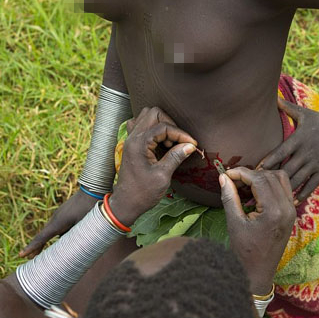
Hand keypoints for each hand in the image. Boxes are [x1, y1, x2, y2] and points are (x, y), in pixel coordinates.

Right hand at [19, 189, 97, 257]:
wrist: (92, 189)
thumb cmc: (89, 208)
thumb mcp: (84, 225)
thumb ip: (76, 237)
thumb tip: (70, 249)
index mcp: (58, 222)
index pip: (42, 238)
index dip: (32, 248)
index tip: (22, 255)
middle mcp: (55, 219)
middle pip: (43, 236)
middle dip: (35, 247)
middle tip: (28, 258)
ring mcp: (59, 215)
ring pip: (49, 231)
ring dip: (44, 241)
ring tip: (37, 253)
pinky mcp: (64, 214)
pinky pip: (56, 227)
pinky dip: (53, 235)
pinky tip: (57, 242)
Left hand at [108, 107, 196, 223]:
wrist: (126, 204)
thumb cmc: (143, 193)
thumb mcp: (163, 175)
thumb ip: (176, 156)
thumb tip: (190, 145)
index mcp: (139, 144)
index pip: (163, 127)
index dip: (180, 134)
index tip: (192, 144)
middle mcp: (132, 137)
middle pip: (153, 113)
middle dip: (170, 124)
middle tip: (179, 141)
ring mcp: (130, 140)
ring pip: (146, 117)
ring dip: (161, 124)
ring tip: (170, 142)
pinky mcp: (131, 144)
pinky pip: (140, 126)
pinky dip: (152, 129)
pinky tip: (160, 142)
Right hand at [219, 167, 295, 294]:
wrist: (259, 272)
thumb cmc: (245, 251)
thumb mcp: (234, 223)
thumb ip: (230, 197)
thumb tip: (224, 178)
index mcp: (274, 211)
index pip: (259, 179)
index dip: (241, 173)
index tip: (226, 174)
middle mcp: (287, 208)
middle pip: (270, 176)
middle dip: (251, 173)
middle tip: (233, 179)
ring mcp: (292, 210)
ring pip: (280, 178)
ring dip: (263, 176)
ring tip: (245, 184)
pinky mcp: (292, 213)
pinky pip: (284, 189)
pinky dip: (271, 184)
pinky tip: (256, 191)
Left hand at [258, 97, 318, 202]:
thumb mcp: (304, 113)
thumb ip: (287, 107)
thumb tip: (274, 96)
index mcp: (297, 140)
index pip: (279, 153)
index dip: (268, 162)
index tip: (257, 170)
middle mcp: (304, 154)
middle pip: (286, 169)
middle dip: (273, 179)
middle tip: (260, 188)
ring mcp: (314, 163)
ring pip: (297, 179)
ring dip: (285, 189)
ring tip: (273, 198)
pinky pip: (311, 184)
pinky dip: (302, 193)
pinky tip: (292, 201)